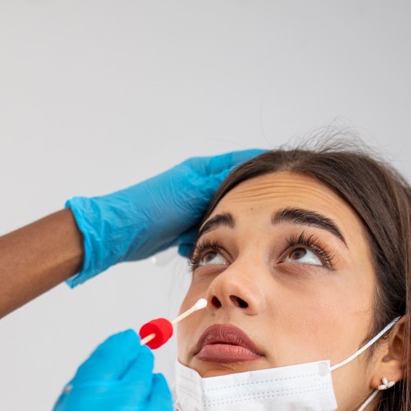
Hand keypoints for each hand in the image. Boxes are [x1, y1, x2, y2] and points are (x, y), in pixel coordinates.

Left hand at [64, 149, 262, 286]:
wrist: (121, 233)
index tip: (289, 175)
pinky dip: (204, 242)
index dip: (265, 167)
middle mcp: (197, 186)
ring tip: (235, 239)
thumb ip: (224, 183)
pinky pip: (204, 234)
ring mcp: (189, 208)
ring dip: (223, 229)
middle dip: (247, 205)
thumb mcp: (194, 191)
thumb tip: (254, 172)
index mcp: (201, 170)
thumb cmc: (152, 206)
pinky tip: (199, 249)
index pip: (241, 161)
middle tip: (268, 216)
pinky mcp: (181, 228)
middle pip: (233, 192)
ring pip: (220, 217)